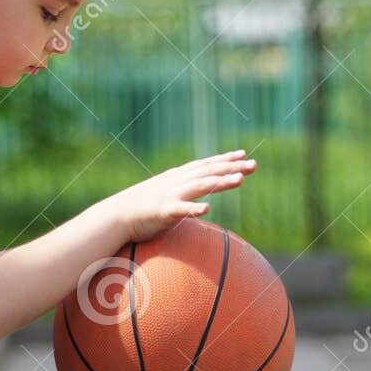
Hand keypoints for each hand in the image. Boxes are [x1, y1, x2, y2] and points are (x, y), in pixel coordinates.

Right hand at [111, 150, 255, 242]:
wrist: (117, 215)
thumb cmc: (141, 207)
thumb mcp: (165, 193)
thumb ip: (182, 191)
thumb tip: (196, 195)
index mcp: (179, 177)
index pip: (206, 165)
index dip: (225, 159)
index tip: (244, 155)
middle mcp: (178, 181)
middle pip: (210, 171)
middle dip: (232, 167)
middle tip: (253, 164)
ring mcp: (171, 194)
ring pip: (201, 186)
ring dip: (221, 182)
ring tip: (240, 180)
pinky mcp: (164, 211)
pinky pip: (182, 209)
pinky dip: (194, 207)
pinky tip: (208, 207)